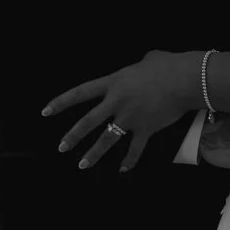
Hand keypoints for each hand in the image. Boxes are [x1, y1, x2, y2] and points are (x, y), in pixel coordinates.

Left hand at [42, 51, 202, 171]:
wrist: (184, 80)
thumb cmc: (168, 65)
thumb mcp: (147, 59)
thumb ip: (138, 67)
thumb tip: (145, 64)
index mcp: (113, 82)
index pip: (80, 93)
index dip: (61, 103)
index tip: (45, 112)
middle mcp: (116, 102)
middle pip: (88, 122)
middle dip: (72, 136)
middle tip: (61, 148)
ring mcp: (130, 118)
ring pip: (107, 139)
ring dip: (93, 154)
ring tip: (82, 165)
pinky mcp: (146, 129)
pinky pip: (135, 149)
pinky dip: (130, 161)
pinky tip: (123, 169)